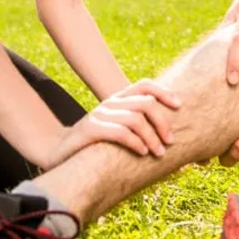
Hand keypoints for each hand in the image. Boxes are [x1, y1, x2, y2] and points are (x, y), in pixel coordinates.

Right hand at [43, 79, 181, 168]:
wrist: (59, 153)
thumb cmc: (95, 144)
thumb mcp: (116, 129)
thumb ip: (136, 125)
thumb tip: (168, 132)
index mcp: (117, 100)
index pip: (144, 85)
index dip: (164, 92)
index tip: (179, 106)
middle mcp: (109, 103)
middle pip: (146, 103)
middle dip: (163, 122)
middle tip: (170, 141)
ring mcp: (99, 115)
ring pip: (136, 119)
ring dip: (152, 137)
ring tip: (158, 153)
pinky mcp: (90, 130)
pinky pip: (120, 132)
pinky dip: (136, 143)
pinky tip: (142, 153)